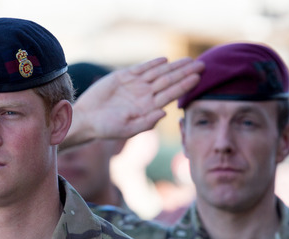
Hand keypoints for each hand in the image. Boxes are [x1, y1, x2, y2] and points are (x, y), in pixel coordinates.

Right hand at [62, 57, 203, 150]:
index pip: (171, 94)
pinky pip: (141, 68)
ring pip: (158, 73)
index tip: (198, 78)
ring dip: (173, 66)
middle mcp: (144, 95)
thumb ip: (146, 122)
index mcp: (148, 107)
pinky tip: (164, 60)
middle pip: (169, 81)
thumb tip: (164, 112)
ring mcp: (135, 85)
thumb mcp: (127, 129)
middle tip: (202, 64)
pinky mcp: (123, 77)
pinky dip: (152, 64)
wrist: (86, 118)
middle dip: (185, 73)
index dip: (184, 85)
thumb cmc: (106, 128)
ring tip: (188, 60)